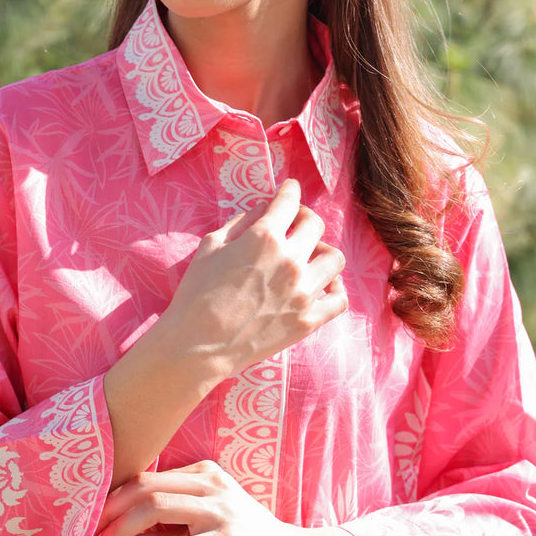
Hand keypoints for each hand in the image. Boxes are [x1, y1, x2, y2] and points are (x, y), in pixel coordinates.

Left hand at [92, 461, 335, 535]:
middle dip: (112, 513)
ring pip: (158, 507)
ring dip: (124, 531)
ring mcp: (222, 511)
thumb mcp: (202, 535)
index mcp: (205, 474)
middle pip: (147, 487)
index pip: (148, 477)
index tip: (94, 521)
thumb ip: (167, 532)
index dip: (115, 498)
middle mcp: (212, 485)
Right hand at [154, 179, 347, 380]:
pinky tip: (320, 286)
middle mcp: (290, 260)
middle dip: (304, 218)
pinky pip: (340, 298)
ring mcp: (304, 292)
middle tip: (294, 224)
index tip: (289, 190)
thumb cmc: (196, 293)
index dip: (289, 190)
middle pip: (315, 224)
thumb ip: (241, 222)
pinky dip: (334, 289)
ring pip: (334, 257)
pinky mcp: (309, 320)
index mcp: (264, 237)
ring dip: (321, 251)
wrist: (197, 345)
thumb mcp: (210, 246)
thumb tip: (264, 208)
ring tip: (308, 257)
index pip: (289, 201)